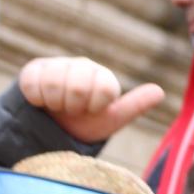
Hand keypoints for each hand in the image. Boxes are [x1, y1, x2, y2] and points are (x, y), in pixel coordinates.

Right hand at [18, 57, 163, 143]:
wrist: (52, 128)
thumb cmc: (86, 123)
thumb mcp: (112, 119)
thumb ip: (134, 105)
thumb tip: (160, 92)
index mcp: (103, 77)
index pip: (104, 87)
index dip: (95, 105)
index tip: (92, 110)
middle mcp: (82, 66)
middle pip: (78, 86)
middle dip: (73, 107)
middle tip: (72, 111)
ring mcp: (58, 65)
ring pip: (54, 83)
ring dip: (55, 103)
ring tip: (57, 106)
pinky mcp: (34, 69)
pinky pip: (33, 83)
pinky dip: (37, 99)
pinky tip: (42, 101)